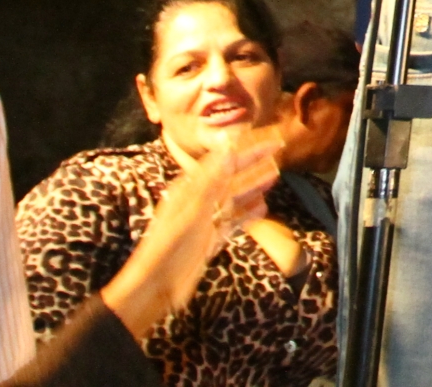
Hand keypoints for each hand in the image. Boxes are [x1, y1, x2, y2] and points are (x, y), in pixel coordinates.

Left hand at [99, 127, 282, 341]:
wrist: (154, 288)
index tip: (269, 143)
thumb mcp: (191, 212)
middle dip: (253, 165)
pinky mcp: (210, 240)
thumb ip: (212, 182)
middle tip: (277, 153)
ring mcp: (205, 221)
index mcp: (190, 190)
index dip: (246, 151)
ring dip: (253, 187)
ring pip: (234, 198)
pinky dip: (247, 214)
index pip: (222, 162)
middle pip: (230, 178)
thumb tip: (229, 151)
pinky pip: (233, 222)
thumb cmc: (168, 249)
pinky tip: (262, 208)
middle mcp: (198, 202)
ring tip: (274, 176)